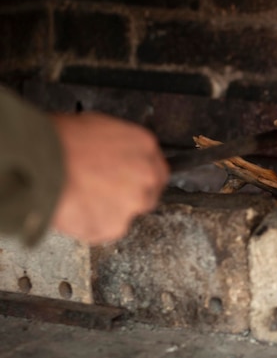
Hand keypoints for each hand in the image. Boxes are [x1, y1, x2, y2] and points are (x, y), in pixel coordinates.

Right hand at [50, 113, 168, 243]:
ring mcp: (133, 203)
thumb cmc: (60, 140)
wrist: (38, 161)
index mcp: (145, 146)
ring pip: (126, 214)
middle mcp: (146, 175)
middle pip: (148, 195)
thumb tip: (118, 157)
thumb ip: (120, 147)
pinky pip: (105, 229)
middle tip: (101, 193)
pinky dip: (91, 224)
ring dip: (109, 211)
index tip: (128, 183)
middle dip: (128, 197)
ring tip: (82, 199)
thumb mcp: (99, 127)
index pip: (157, 170)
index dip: (140, 179)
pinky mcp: (115, 226)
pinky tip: (75, 209)